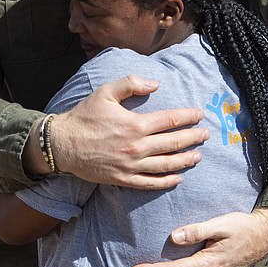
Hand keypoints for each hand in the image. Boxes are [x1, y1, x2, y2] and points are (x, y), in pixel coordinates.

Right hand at [49, 75, 208, 188]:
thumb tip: (155, 84)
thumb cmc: (84, 117)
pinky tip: (178, 178)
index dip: (187, 117)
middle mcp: (136, 147)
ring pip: (166, 165)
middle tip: (205, 135)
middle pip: (173, 143)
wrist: (62, 144)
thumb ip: (131, 83)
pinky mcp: (123, 179)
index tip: (199, 115)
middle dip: (193, 138)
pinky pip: (150, 183)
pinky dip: (166, 181)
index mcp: (134, 124)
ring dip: (185, 160)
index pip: (169, 120)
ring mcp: (130, 165)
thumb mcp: (105, 92)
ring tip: (197, 156)